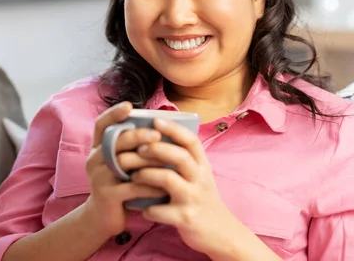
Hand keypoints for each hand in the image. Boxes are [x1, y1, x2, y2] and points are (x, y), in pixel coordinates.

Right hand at [83, 102, 165, 237]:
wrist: (103, 219)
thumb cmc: (118, 185)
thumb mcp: (119, 164)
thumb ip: (129, 148)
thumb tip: (157, 127)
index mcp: (97, 148)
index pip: (100, 125)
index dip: (113, 113)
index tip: (129, 106)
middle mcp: (94, 160)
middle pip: (115, 141)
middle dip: (137, 136)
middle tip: (157, 135)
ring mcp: (98, 178)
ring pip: (124, 162)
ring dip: (148, 160)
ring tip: (167, 160)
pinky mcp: (107, 196)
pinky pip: (132, 187)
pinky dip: (150, 184)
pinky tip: (164, 185)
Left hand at [131, 118, 239, 255]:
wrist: (220, 233)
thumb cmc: (202, 199)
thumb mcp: (200, 176)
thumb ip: (184, 160)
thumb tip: (157, 137)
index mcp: (203, 166)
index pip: (191, 141)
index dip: (173, 128)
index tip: (156, 120)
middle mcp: (201, 179)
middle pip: (179, 156)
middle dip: (156, 149)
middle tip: (138, 148)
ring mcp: (193, 199)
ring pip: (168, 179)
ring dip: (146, 175)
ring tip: (133, 176)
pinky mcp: (185, 218)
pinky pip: (160, 210)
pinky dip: (147, 208)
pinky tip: (139, 207)